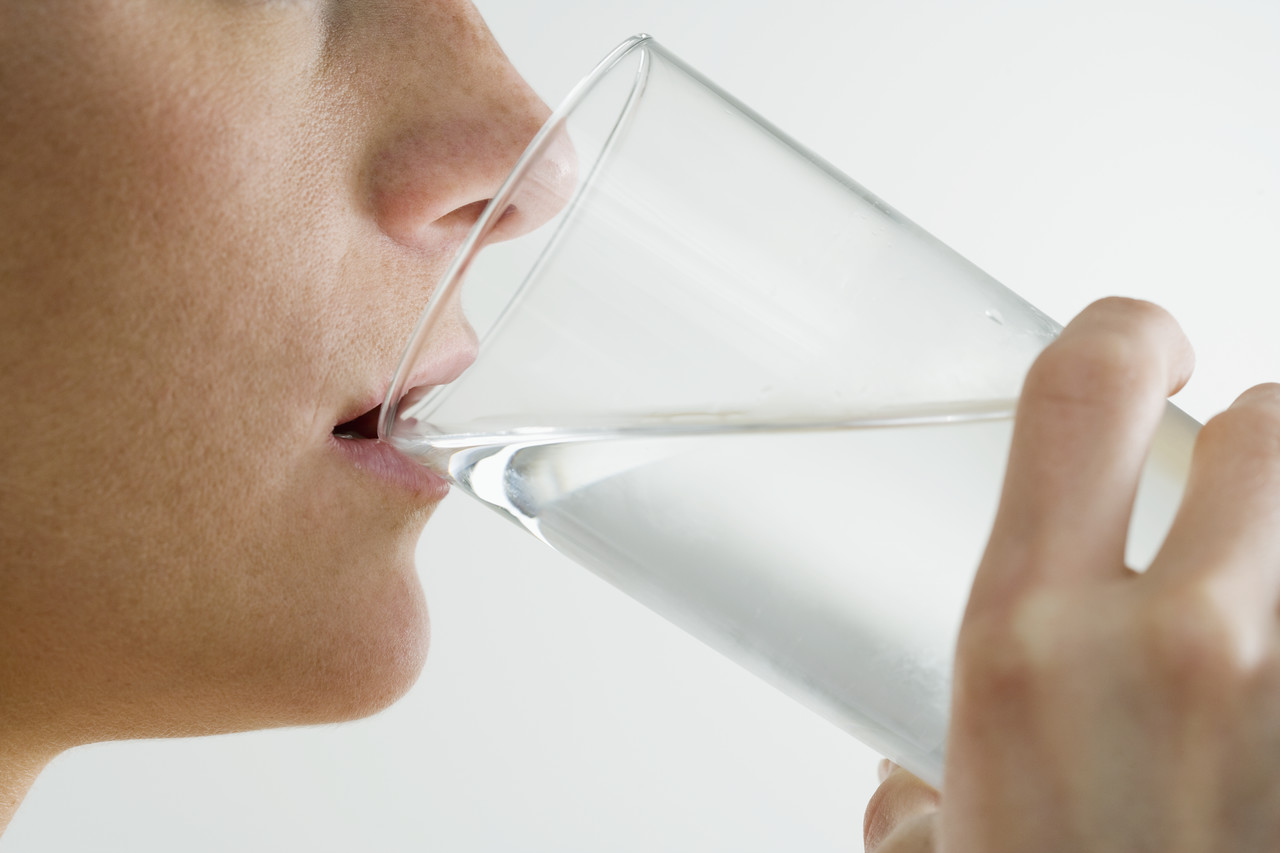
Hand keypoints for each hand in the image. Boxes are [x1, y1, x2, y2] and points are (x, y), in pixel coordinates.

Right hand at [862, 298, 1279, 851]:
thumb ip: (918, 804)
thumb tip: (913, 790)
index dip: (1123, 329)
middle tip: (1229, 514)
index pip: (1083, 390)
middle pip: (1275, 423)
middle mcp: (1181, 650)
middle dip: (1256, 451)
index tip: (1145, 343)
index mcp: (1029, 647)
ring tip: (1267, 616)